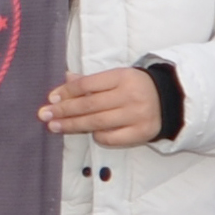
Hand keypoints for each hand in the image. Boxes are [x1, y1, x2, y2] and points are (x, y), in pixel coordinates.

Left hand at [42, 69, 164, 147]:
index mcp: (123, 76)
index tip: (51, 98)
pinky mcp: (141, 133)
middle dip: (64, 110)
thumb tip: (65, 79)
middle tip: (44, 115)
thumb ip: (92, 80)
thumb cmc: (136, 87)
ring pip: (97, 122)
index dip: (67, 91)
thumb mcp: (116, 77)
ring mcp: (136, 115)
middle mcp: (130, 96)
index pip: (88, 84)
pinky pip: (111, 137)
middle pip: (90, 105)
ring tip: (55, 126)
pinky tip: (88, 133)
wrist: (170, 100)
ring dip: (73, 125)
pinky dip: (97, 135)